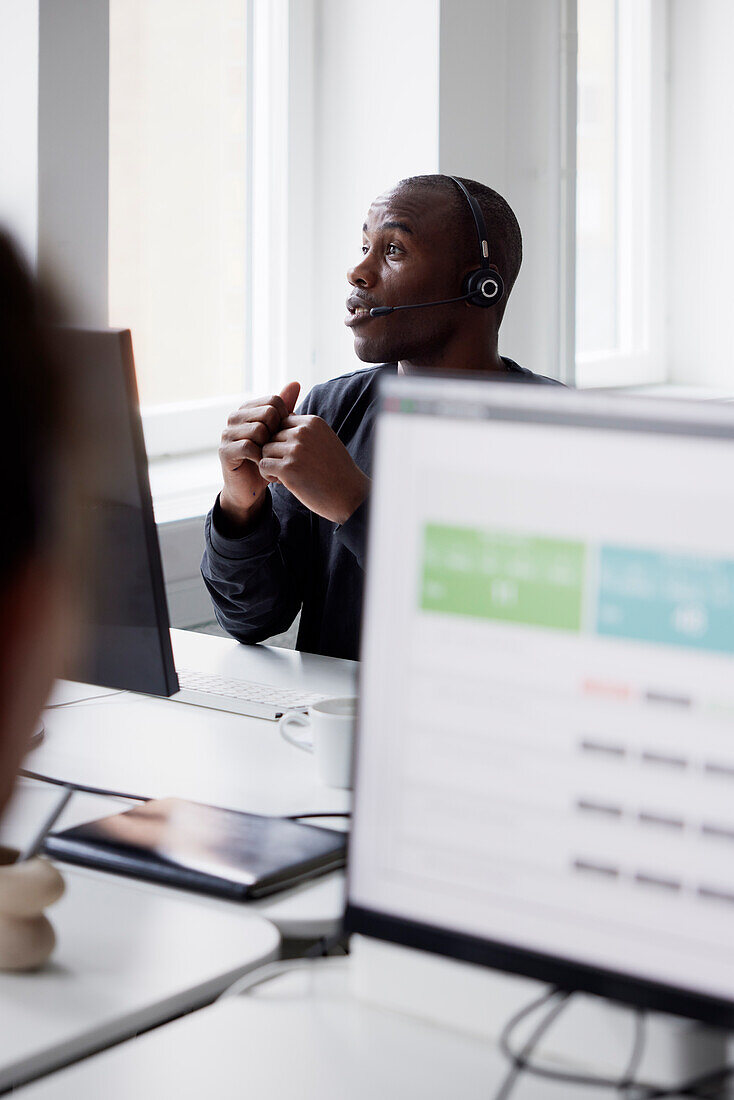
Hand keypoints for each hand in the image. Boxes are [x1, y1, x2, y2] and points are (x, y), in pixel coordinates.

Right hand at [218, 381, 300, 529]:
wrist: (251, 488)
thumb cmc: (268, 458)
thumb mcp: (279, 432)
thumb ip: (285, 408)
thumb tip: (295, 382)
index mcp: (248, 409)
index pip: (274, 401)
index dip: (285, 419)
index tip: (285, 436)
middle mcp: (235, 417)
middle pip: (267, 413)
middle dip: (277, 433)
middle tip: (277, 449)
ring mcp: (227, 433)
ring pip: (259, 429)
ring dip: (270, 447)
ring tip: (271, 457)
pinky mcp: (224, 451)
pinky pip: (248, 446)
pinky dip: (261, 457)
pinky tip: (264, 465)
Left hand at [259, 415, 369, 524]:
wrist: (349, 495)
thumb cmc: (336, 470)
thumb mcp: (324, 440)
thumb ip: (305, 431)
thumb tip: (283, 421)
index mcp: (312, 422)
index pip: (281, 423)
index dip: (282, 439)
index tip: (292, 454)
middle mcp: (303, 432)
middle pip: (270, 436)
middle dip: (275, 452)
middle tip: (288, 468)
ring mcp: (295, 449)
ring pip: (264, 450)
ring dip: (270, 463)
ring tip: (284, 475)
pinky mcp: (288, 468)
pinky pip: (263, 465)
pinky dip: (267, 475)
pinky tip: (280, 482)